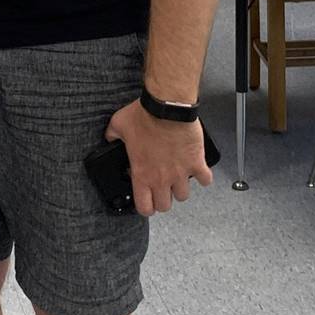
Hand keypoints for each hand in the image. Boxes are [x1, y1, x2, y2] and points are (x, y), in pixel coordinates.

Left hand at [105, 101, 212, 216]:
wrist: (167, 106)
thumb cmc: (144, 116)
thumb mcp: (118, 125)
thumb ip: (112, 136)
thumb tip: (109, 137)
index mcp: (142, 174)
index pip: (144, 207)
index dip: (145, 206)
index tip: (147, 199)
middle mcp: (162, 179)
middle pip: (165, 206)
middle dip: (163, 198)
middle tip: (162, 187)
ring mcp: (180, 173)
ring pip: (184, 196)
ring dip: (181, 187)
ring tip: (178, 176)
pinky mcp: (196, 163)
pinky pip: (205, 180)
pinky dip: (203, 176)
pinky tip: (197, 169)